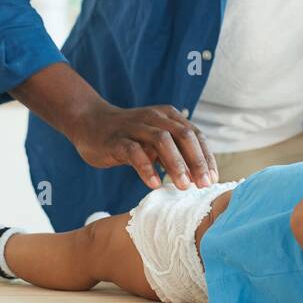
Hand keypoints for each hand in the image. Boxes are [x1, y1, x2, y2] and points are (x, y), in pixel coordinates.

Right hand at [72, 104, 217, 190]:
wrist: (90, 123)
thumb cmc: (130, 136)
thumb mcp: (156, 140)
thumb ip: (176, 153)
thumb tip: (199, 177)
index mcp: (169, 116)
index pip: (195, 135)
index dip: (206, 157)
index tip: (213, 179)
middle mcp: (155, 118)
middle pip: (183, 136)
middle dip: (197, 161)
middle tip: (204, 185)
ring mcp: (135, 127)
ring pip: (162, 141)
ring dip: (176, 164)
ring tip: (183, 186)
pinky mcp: (117, 139)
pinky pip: (134, 152)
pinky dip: (146, 168)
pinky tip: (154, 184)